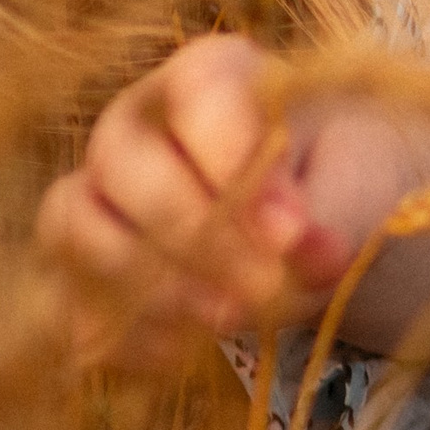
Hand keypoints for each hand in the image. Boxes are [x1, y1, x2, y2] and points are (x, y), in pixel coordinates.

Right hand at [36, 37, 429, 370]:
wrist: (333, 232)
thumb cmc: (344, 185)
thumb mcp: (357, 189)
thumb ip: (330, 212)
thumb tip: (300, 247)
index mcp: (213, 78)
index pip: (196, 89)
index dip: (232, 155)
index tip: (289, 227)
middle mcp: (138, 125)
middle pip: (124, 163)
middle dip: (196, 234)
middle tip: (265, 286)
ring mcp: (101, 193)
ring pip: (79, 225)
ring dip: (152, 282)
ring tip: (229, 317)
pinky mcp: (86, 266)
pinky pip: (72, 296)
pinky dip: (122, 328)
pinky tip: (183, 351)